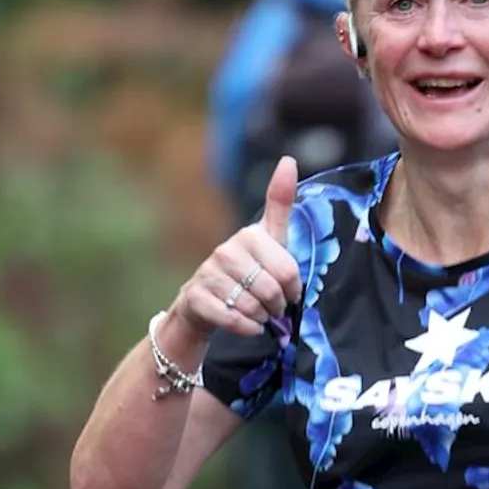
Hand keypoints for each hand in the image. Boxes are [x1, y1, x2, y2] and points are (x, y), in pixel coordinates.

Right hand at [171, 155, 304, 341]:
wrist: (204, 306)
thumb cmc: (245, 272)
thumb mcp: (268, 240)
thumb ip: (280, 204)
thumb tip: (289, 159)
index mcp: (248, 235)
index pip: (287, 271)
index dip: (293, 289)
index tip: (288, 292)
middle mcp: (225, 250)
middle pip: (271, 290)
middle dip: (277, 307)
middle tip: (272, 308)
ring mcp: (208, 273)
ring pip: (252, 307)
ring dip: (261, 319)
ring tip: (257, 315)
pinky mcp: (195, 297)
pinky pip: (232, 319)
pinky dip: (246, 328)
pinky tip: (247, 326)